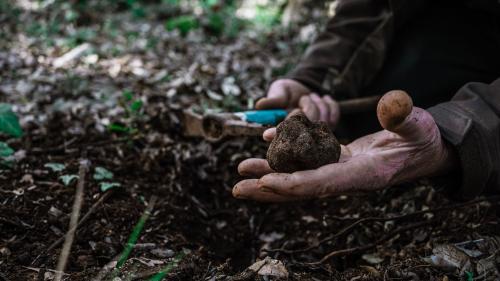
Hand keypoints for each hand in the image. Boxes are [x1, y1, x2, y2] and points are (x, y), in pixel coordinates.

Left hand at [233, 90, 457, 201]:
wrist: (424, 150)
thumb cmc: (423, 139)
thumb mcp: (420, 125)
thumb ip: (405, 118)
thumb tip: (393, 103)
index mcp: (364, 175)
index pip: (323, 182)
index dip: (294, 182)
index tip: (266, 180)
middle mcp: (346, 178)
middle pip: (301, 188)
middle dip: (269, 189)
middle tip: (237, 187)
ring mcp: (339, 171)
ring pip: (298, 177)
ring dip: (268, 175)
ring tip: (240, 171)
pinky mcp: (336, 161)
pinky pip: (305, 161)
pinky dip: (285, 156)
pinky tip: (267, 143)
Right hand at [258, 79, 339, 127]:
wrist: (303, 89)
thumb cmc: (286, 91)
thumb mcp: (278, 90)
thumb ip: (273, 99)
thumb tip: (259, 105)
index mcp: (284, 128)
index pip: (281, 133)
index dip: (275, 133)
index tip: (268, 133)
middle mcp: (299, 135)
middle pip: (307, 125)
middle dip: (309, 107)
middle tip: (304, 97)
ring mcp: (315, 133)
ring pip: (323, 119)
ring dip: (319, 103)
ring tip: (311, 96)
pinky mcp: (329, 127)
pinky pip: (334, 116)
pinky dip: (330, 104)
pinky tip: (324, 98)